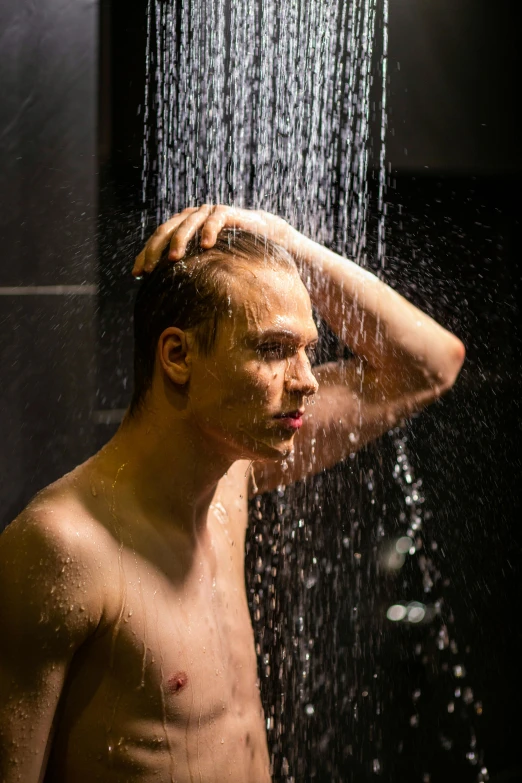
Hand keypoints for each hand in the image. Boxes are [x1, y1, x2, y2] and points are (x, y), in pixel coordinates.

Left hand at [132, 204, 293, 276]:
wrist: (260, 235)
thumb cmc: (229, 251)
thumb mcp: (205, 261)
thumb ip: (187, 268)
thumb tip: (165, 292)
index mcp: (181, 226)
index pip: (157, 238)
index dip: (146, 254)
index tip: (137, 274)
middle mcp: (191, 216)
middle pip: (167, 229)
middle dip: (155, 249)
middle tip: (149, 269)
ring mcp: (208, 212)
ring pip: (188, 223)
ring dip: (179, 241)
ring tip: (173, 259)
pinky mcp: (226, 212)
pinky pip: (215, 220)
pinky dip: (209, 231)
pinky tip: (205, 245)